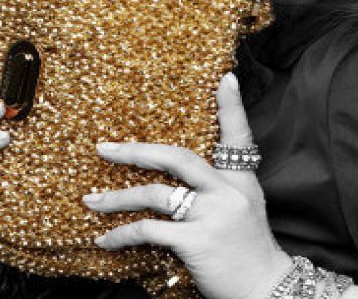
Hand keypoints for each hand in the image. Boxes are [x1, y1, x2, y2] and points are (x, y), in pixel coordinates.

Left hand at [84, 73, 290, 298]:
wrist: (264, 285)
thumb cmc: (249, 247)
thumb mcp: (244, 206)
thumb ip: (218, 188)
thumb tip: (182, 181)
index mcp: (240, 179)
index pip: (237, 135)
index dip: (232, 105)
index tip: (225, 79)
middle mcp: (228, 190)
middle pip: (178, 158)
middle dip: (137, 151)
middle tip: (106, 148)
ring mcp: (213, 214)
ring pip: (156, 194)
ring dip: (118, 199)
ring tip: (93, 201)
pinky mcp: (197, 241)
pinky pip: (150, 230)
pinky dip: (123, 234)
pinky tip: (108, 239)